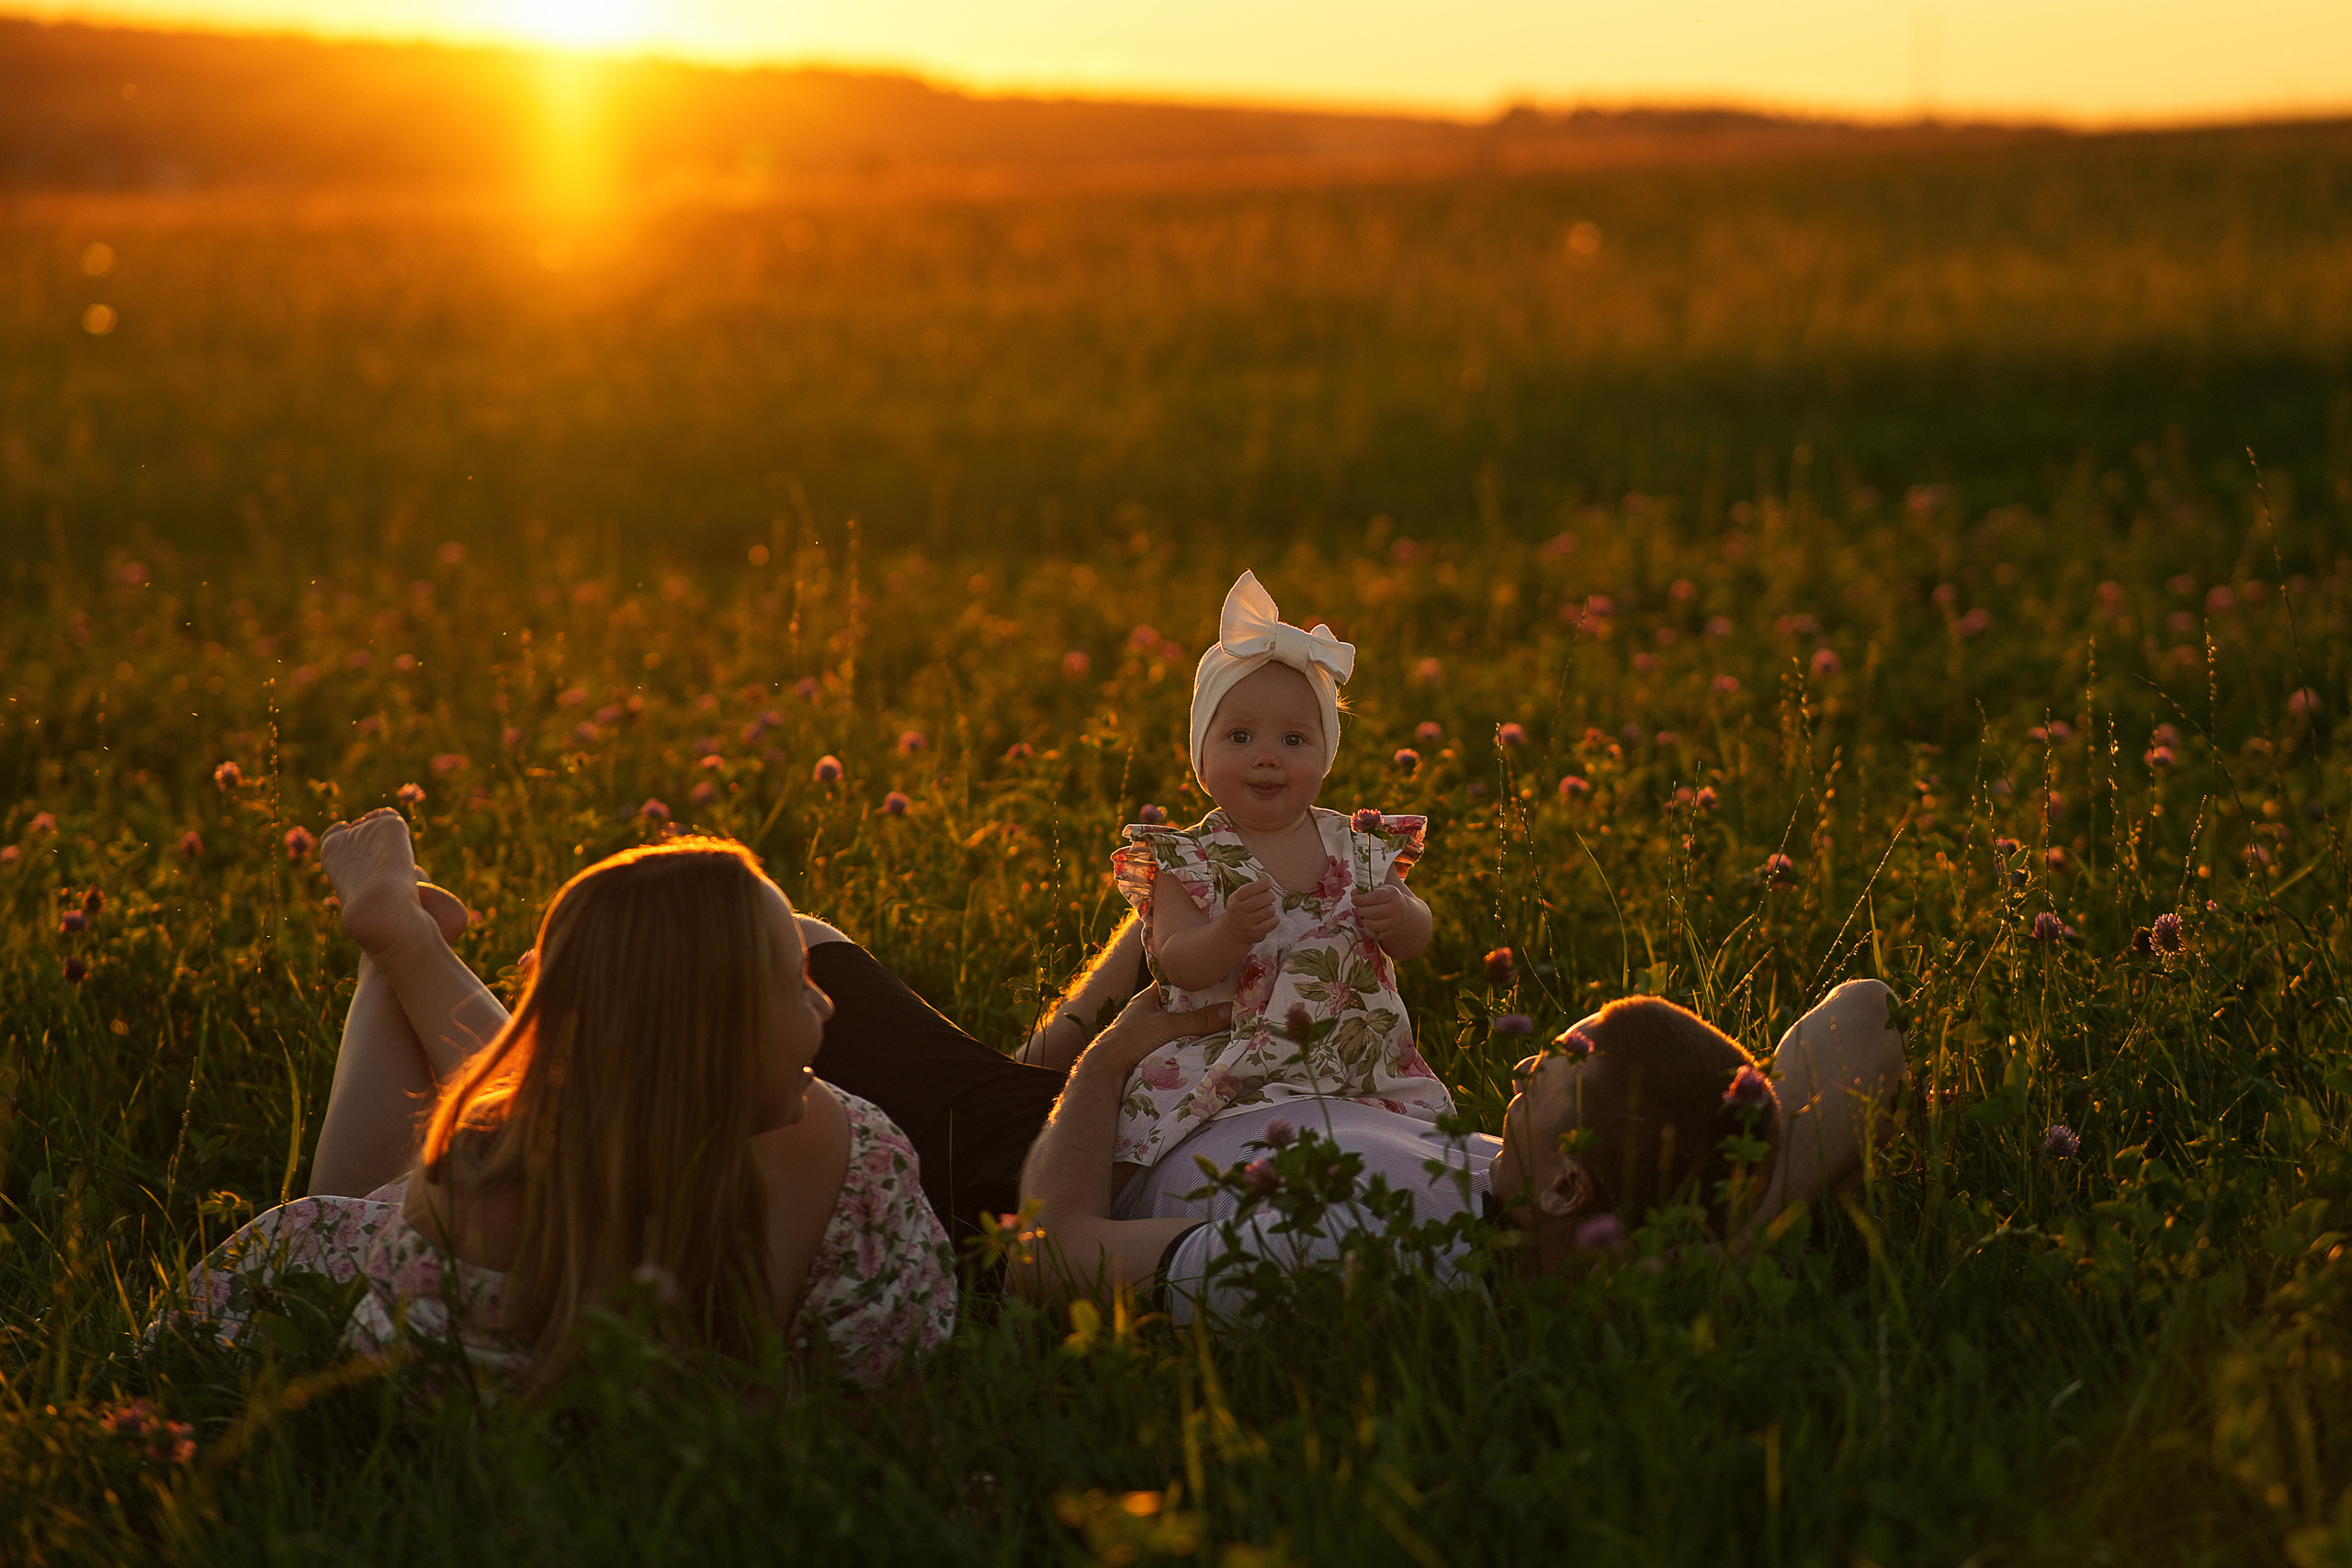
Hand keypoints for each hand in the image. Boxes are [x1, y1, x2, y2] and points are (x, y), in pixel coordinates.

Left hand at [1084, 989, 1235, 1075]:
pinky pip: (1177, 1039)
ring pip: (1180, 1023)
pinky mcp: (1152, 1047)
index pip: (1178, 981)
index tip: (1221, 978)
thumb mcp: (1167, 1026)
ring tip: (1226, 1021)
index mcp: (1149, 996)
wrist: (1105, 1071)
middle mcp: (1150, 1010)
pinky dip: (1190, 1040)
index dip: (1197, 979)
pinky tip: (1207, 1042)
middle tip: (1230, 1001)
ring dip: (1197, 1025)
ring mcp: (1150, 1030)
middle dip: (1203, 1005)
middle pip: (1182, 1004)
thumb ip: (1199, 1020)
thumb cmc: (1131, 1040)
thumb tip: (1232, 1010)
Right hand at [1220, 877, 1280, 944]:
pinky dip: (1275, 918)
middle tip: (1270, 897)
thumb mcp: (1239, 897)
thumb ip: (1251, 889)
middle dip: (1270, 896)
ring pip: (1269, 911)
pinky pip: (1273, 922)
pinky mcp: (1256, 933)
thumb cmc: (1241, 909)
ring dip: (1272, 908)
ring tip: (1267, 909)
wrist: (1233, 932)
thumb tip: (1268, 882)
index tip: (1269, 882)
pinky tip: (1270, 918)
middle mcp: (1239, 912)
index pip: (1249, 889)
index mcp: (1235, 900)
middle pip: (1260, 900)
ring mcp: (1247, 924)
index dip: (1262, 884)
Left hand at [1354, 884, 1409, 939]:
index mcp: (1392, 894)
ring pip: (1373, 925)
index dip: (1361, 899)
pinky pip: (1374, 934)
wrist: (1403, 913)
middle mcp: (1395, 908)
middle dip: (1361, 909)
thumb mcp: (1379, 891)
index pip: (1375, 897)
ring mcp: (1394, 922)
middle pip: (1373, 912)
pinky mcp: (1390, 933)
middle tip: (1358, 907)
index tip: (1354, 899)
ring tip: (1363, 916)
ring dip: (1364, 920)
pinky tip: (1368, 924)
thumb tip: (1353, 894)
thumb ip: (1365, 891)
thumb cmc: (1386, 900)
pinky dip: (1368, 930)